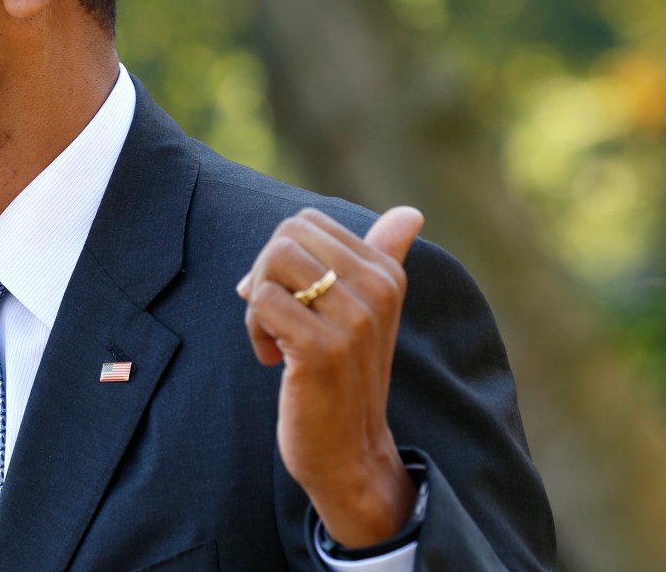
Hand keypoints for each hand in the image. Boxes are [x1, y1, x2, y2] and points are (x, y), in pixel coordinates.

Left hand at [236, 206, 422, 548]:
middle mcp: (377, 289)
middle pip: (285, 234)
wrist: (349, 451)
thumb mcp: (368, 311)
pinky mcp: (323, 348)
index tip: (292, 300)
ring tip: (275, 338)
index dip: (280, 257)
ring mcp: (353, 319)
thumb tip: (411, 213)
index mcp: (386, 273)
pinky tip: (274, 359)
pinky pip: (262, 300)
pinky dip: (254, 329)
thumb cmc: (345, 374)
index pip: (305, 222)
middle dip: (264, 272)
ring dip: (257, 303)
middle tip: (275, 317)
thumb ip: (384, 256)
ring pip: (271, 261)